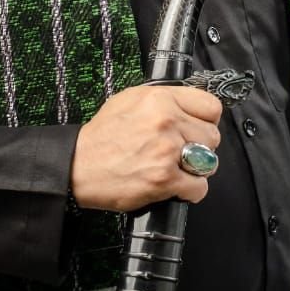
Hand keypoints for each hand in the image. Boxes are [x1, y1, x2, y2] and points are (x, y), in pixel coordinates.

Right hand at [69, 83, 223, 213]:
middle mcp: (167, 122)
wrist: (77, 165)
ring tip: (177, 168)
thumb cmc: (101, 136)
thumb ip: (164, 100)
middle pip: (212, 136)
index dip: (206, 119)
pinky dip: (190, 191)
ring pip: (209, 162)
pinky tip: (175, 186)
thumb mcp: (129, 100)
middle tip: (182, 152)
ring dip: (196, 169)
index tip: (198, 127)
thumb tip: (190, 105)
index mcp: (160, 99)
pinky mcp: (164, 179)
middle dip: (200, 146)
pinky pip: (199, 188)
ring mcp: (167, 151)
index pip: (211, 106)